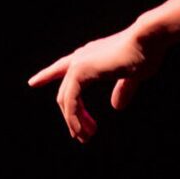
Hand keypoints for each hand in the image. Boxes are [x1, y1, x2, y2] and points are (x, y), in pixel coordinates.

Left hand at [28, 29, 156, 142]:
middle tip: (81, 136)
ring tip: (85, 138)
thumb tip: (116, 106)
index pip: (62, 68)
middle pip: (65, 93)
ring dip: (74, 122)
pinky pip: (71, 102)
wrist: (147, 41)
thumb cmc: (144, 54)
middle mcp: (80, 59)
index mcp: (90, 57)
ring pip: (66, 100)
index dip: (47, 75)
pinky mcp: (80, 72)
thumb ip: (122, 89)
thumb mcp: (132, 76)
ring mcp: (78, 65)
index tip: (32, 82)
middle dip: (71, 117)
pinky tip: (83, 131)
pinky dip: (74, 119)